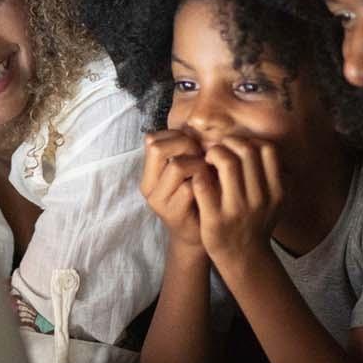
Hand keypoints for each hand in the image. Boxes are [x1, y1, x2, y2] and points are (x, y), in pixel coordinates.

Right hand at [142, 129, 208, 252]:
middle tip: (203, 156)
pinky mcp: (172, 213)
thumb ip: (185, 152)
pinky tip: (214, 187)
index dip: (177, 136)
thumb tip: (198, 125)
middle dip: (186, 145)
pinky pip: (190, 187)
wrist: (199, 237)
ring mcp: (158, 200)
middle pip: (158, 147)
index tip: (195, 146)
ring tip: (209, 172)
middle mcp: (148, 185)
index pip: (153, 139)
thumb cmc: (197, 198)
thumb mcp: (187, 172)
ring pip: (176, 165)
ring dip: (198, 164)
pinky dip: (205, 183)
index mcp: (149, 171)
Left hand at [189, 136, 282, 267]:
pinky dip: (199, 173)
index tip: (237, 148)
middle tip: (218, 150)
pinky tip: (198, 176)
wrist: (244, 258)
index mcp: (277, 191)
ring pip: (227, 162)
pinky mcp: (215, 218)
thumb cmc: (256, 223)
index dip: (250, 142)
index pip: (268, 150)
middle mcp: (260, 199)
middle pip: (247, 151)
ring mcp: (238, 209)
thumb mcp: (276, 202)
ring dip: (214, 154)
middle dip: (229, 143)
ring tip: (208, 160)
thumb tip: (263, 146)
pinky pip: (204, 183)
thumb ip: (276, 176)